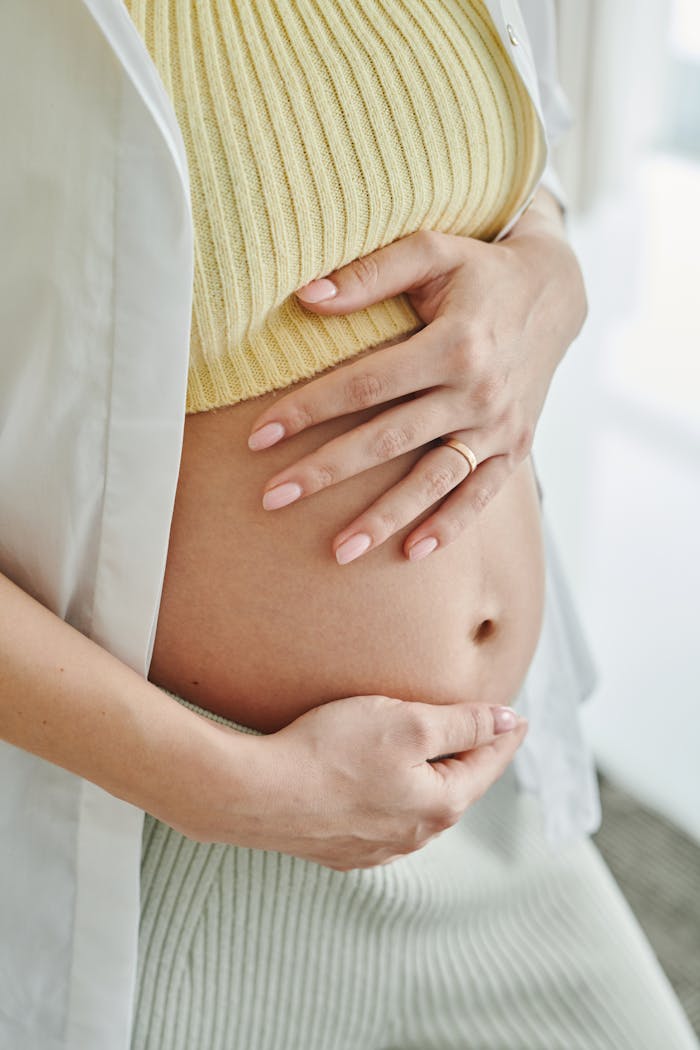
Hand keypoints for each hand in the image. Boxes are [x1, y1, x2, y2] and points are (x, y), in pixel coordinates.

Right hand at [178, 695, 527, 870]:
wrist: (255, 794)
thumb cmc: (331, 752)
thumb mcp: (408, 724)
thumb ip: (462, 725)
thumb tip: (508, 721)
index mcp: (438, 805)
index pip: (486, 765)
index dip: (503, 735)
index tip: (518, 717)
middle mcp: (412, 836)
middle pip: (453, 787)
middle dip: (468, 758)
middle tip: (479, 730)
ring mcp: (374, 848)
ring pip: (416, 806)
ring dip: (428, 778)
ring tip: (430, 753)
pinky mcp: (340, 848)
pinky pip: (381, 818)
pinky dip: (392, 794)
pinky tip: (378, 781)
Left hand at [247, 189, 586, 563]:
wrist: (555, 295)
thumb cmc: (481, 272)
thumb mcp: (433, 251)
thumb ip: (372, 274)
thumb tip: (305, 295)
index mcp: (455, 344)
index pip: (365, 385)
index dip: (309, 409)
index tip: (259, 436)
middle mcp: (478, 392)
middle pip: (388, 440)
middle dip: (327, 472)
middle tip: (273, 498)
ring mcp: (499, 426)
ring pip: (433, 480)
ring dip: (385, 517)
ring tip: (338, 550)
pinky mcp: (515, 447)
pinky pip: (480, 494)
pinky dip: (450, 525)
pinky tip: (412, 553)